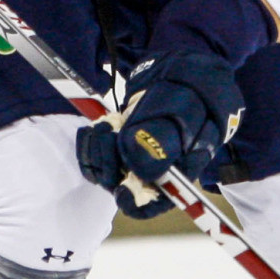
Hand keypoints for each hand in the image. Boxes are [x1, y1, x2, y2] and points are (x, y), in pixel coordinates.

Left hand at [76, 53, 244, 216]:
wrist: (179, 75)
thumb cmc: (189, 95)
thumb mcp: (182, 111)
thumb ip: (163, 140)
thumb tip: (142, 170)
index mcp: (178, 174)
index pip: (155, 204)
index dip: (136, 204)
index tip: (121, 189)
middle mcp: (154, 173)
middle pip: (122, 188)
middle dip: (109, 163)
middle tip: (109, 132)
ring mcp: (134, 162)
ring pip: (104, 173)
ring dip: (97, 150)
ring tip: (107, 125)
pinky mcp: (118, 150)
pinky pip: (93, 158)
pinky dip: (90, 143)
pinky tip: (98, 127)